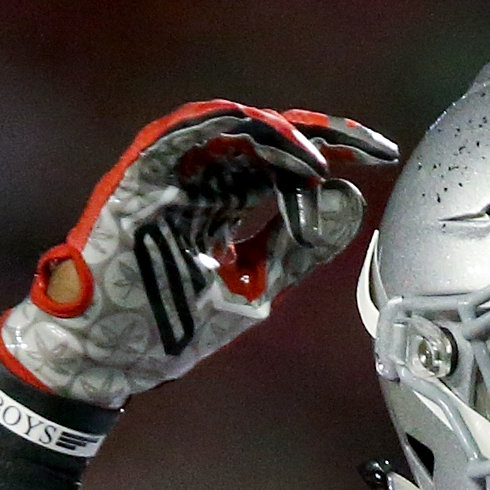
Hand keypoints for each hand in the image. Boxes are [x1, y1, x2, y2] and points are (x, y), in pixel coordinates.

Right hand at [0, 102, 397, 408]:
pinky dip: (224, 129)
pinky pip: (177, 136)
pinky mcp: (136, 183)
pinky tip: (270, 134)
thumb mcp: (257, 286)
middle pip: (262, 137)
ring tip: (322, 154)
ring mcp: (165, 180)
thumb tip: (350, 198)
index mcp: (221, 204)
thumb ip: (299, 246)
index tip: (379, 156)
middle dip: (319, 135)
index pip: (280, 164)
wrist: (109, 361)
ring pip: (225, 128)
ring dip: (279, 133)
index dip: (330, 153)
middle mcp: (196, 183)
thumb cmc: (171, 329)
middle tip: (368, 145)